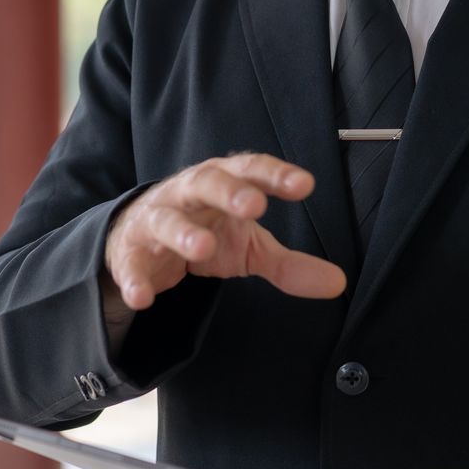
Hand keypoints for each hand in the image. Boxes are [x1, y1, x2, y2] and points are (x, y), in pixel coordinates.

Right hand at [104, 153, 346, 312]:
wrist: (137, 238)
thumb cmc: (204, 230)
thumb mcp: (247, 245)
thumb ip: (288, 263)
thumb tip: (338, 283)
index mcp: (221, 183)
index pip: (249, 170)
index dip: (275, 175)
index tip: (304, 185)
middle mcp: (187, 193)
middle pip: (206, 183)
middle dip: (229, 191)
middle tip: (255, 206)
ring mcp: (155, 221)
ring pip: (167, 221)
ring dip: (184, 233)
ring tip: (202, 249)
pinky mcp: (130, 254)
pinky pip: (131, 266)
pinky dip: (135, 281)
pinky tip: (143, 298)